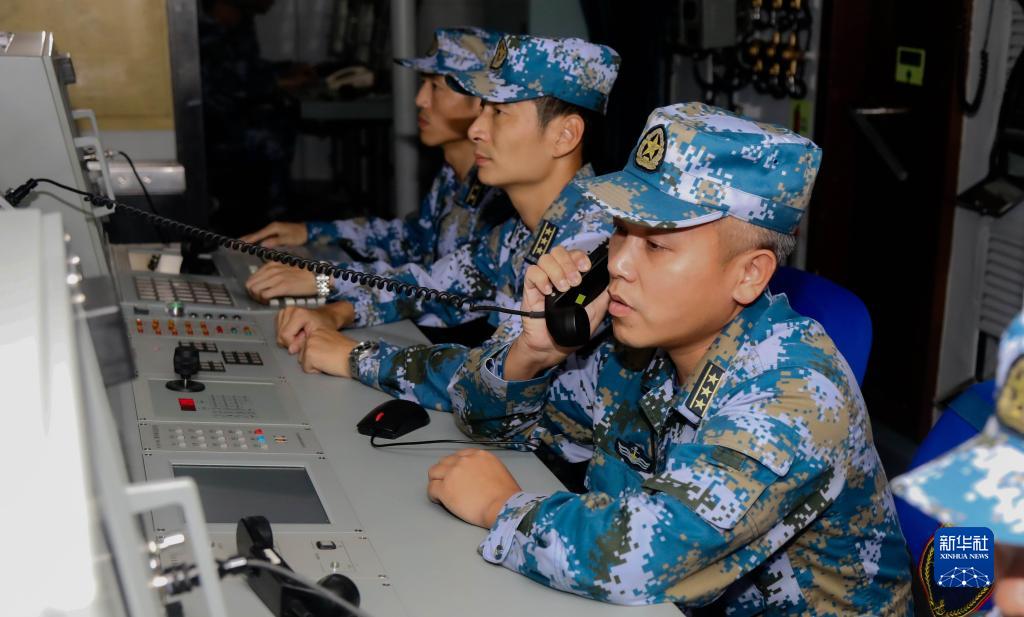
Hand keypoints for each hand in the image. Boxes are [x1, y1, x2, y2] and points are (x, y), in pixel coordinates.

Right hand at [240, 221, 307, 247]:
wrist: (307, 231)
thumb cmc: (298, 236)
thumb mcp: (288, 239)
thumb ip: (275, 242)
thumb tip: (262, 245)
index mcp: (272, 228)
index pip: (258, 235)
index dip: (248, 240)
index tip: (240, 244)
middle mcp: (271, 227)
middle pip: (255, 234)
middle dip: (245, 238)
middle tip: (234, 243)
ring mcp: (272, 229)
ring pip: (258, 235)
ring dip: (249, 239)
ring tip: (239, 243)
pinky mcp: (274, 232)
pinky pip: (262, 236)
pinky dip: (255, 239)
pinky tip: (252, 243)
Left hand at [245, 262, 315, 302]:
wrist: (317, 277)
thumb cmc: (304, 275)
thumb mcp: (285, 268)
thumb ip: (273, 273)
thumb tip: (263, 281)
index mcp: (271, 265)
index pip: (252, 277)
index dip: (253, 287)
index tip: (259, 293)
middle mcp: (272, 269)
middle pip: (250, 284)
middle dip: (253, 293)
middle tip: (260, 299)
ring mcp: (276, 278)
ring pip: (254, 289)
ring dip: (257, 298)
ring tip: (265, 301)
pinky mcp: (282, 287)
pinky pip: (264, 295)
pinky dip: (264, 300)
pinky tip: (270, 302)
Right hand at [276, 304, 352, 351]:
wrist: (325, 317)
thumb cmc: (324, 326)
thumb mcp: (316, 337)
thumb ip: (302, 344)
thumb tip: (291, 350)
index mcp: (298, 313)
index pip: (285, 335)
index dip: (294, 343)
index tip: (306, 339)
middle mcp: (289, 310)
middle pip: (280, 335)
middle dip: (292, 341)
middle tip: (305, 336)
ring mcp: (284, 311)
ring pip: (279, 335)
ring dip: (290, 338)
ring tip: (302, 334)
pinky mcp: (281, 315)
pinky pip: (279, 332)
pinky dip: (288, 335)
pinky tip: (297, 332)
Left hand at [297, 329, 358, 376]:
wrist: (355, 356)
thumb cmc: (349, 352)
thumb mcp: (333, 341)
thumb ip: (321, 343)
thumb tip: (314, 352)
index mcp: (318, 330)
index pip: (308, 346)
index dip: (318, 354)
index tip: (330, 353)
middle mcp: (311, 335)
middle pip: (303, 354)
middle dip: (314, 360)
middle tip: (330, 358)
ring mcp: (309, 344)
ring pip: (304, 362)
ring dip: (314, 365)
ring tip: (329, 361)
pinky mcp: (309, 355)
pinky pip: (307, 369)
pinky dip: (316, 371)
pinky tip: (327, 365)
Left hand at [427, 449, 521, 527]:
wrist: (503, 506)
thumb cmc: (506, 495)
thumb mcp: (499, 471)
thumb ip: (484, 468)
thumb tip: (478, 477)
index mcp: (478, 455)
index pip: (459, 456)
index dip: (456, 466)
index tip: (456, 474)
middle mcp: (464, 460)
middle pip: (445, 462)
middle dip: (445, 472)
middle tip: (448, 483)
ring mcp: (452, 473)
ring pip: (434, 472)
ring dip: (437, 481)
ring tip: (440, 491)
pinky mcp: (445, 488)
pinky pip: (431, 489)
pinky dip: (434, 495)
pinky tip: (439, 500)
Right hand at [505, 247, 609, 379]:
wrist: (553, 347)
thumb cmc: (573, 329)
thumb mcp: (595, 311)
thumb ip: (603, 295)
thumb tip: (614, 281)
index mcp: (572, 276)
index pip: (574, 254)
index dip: (579, 256)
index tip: (586, 268)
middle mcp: (557, 274)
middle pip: (558, 251)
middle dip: (569, 263)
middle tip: (575, 282)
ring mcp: (543, 281)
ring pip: (545, 259)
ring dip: (557, 271)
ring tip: (563, 288)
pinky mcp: (530, 289)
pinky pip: (532, 272)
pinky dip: (541, 278)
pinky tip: (548, 291)